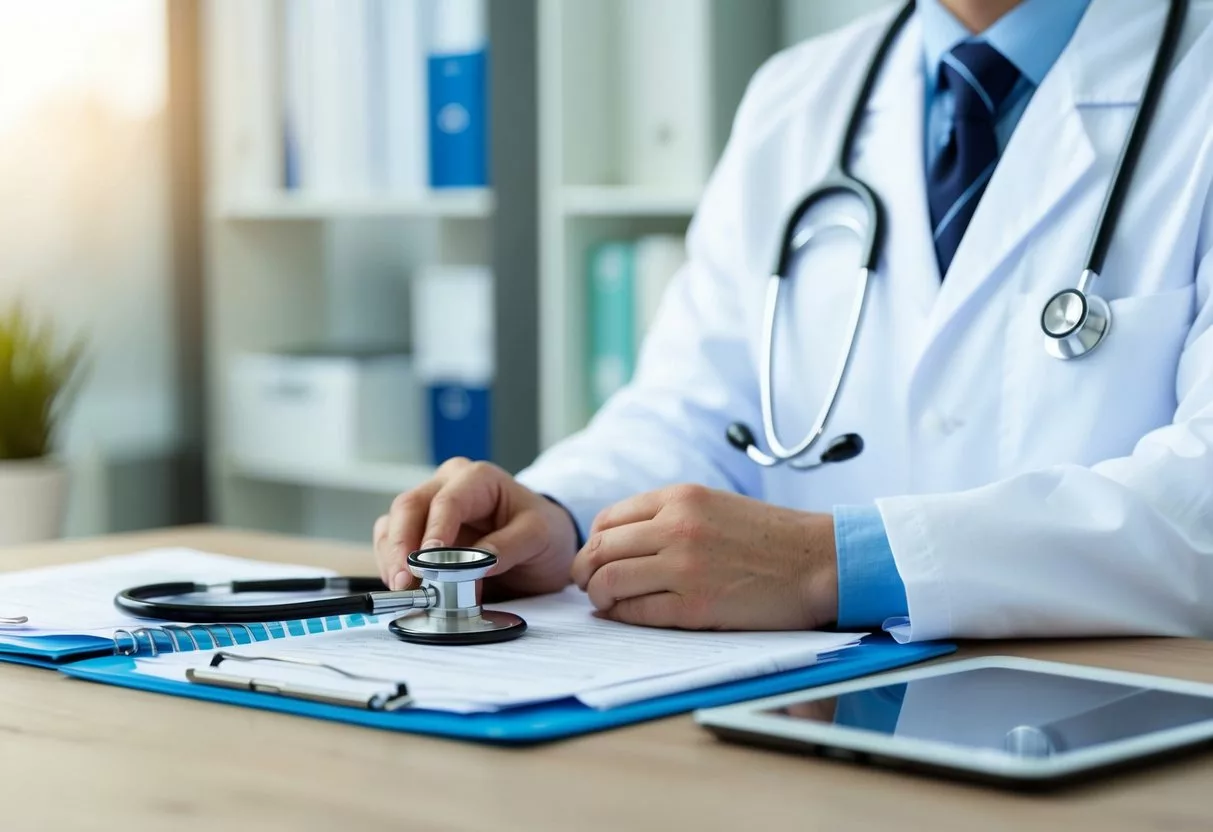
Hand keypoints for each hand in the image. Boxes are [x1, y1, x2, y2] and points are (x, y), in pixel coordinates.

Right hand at [373, 458, 579, 596]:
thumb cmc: (541, 532)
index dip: (435, 531)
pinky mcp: (417, 533)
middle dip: (402, 546)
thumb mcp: (540, 536)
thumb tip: (474, 562)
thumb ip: (508, 546)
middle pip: (409, 507)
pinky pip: (390, 544)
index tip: (428, 561)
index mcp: (478, 479)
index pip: (447, 501)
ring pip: (393, 525)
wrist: (542, 545)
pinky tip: (406, 588)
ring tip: (406, 591)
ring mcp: (428, 508)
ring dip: (392, 559)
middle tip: (405, 581)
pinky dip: (391, 566)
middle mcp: (447, 486)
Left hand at [570, 485, 837, 629]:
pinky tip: (625, 615)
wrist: (819, 561)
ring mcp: (684, 566)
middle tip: (587, 585)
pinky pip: (637, 612)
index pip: (609, 519)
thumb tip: (620, 542)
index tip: (595, 559)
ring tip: (604, 603)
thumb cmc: (770, 538)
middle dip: (585, 571)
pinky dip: (622, 616)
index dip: (593, 543)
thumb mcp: (714, 505)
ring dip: (598, 595)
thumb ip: (669, 515)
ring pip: (609, 580)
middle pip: (601, 549)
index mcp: (680, 497)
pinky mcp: (695, 605)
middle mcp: (676, 526)